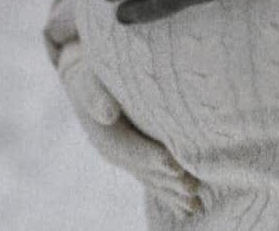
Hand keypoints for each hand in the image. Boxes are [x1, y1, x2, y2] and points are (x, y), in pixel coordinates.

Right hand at [58, 40, 201, 215]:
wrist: (84, 75)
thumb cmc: (91, 73)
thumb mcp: (87, 78)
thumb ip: (96, 95)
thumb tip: (108, 114)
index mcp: (103, 134)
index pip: (130, 150)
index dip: (151, 158)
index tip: (174, 166)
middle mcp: (113, 150)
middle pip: (143, 169)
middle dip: (167, 180)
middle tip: (193, 189)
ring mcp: (125, 154)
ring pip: (150, 177)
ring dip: (171, 191)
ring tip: (195, 205)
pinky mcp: (135, 153)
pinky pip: (152, 174)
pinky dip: (169, 188)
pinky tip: (187, 203)